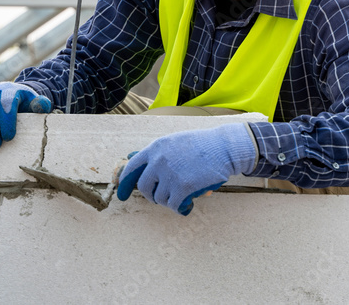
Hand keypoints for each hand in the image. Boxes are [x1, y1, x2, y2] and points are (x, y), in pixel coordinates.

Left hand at [116, 123, 257, 215]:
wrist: (225, 147)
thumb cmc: (203, 145)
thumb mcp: (176, 142)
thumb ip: (159, 154)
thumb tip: (140, 168)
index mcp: (156, 148)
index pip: (132, 168)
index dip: (125, 183)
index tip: (122, 195)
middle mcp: (159, 160)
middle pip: (144, 187)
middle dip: (151, 196)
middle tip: (160, 198)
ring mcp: (170, 174)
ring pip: (159, 198)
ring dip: (169, 201)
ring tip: (181, 196)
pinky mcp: (183, 186)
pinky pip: (173, 204)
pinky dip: (180, 207)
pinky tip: (187, 204)